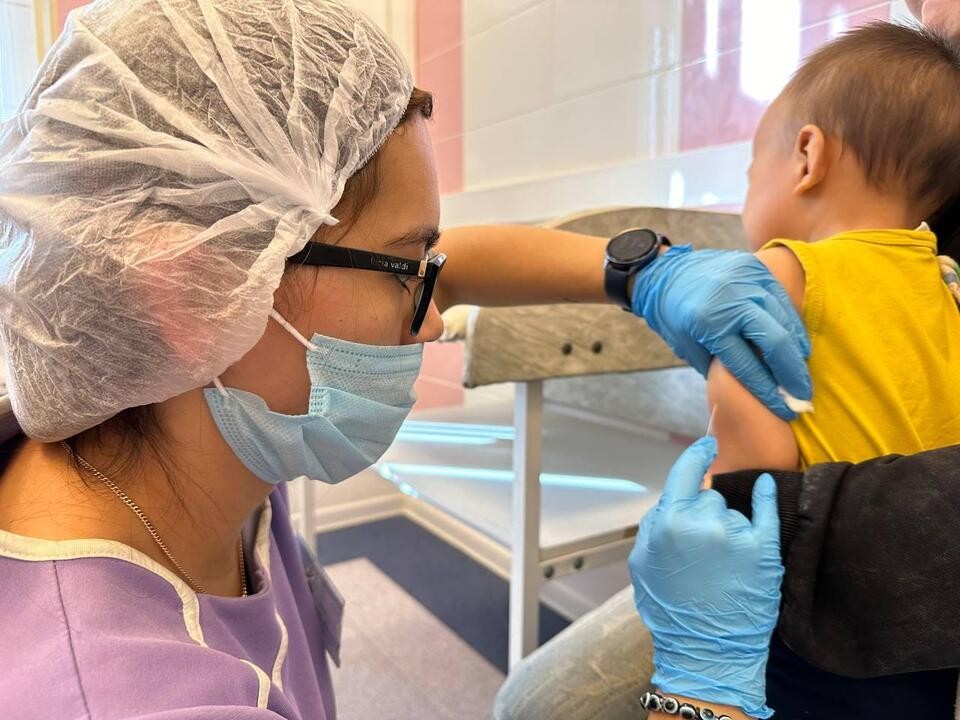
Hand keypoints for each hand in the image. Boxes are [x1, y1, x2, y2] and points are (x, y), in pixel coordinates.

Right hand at [629, 437, 782, 719]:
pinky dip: (766, 497)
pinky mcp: (763, 551)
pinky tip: (766, 486)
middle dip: (703, 512)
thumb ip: (654, 524)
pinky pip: (766, 511)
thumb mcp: (642, 562)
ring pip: (732, 511)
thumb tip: (673, 499)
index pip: (685, 472)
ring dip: (727, 526)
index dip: (696, 455)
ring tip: (721, 563)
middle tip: (700, 549)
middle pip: (707, 496)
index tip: (706, 444)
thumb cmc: (670, 610)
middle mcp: (703, 522)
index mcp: (669, 522)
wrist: (706, 651)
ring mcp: (736, 535)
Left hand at [631, 246, 810, 419]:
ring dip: (797, 351)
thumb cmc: (675, 317)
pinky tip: (797, 347)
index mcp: (709, 324)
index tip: (783, 410)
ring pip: (785, 320)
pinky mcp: (757, 269)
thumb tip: (762, 387)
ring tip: (801, 375)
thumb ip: (723, 365)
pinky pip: (783, 301)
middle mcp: (732, 300)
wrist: (666, 273)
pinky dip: (792, 326)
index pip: (747, 365)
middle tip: (802, 396)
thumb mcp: (691, 348)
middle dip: (793, 374)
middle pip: (776, 342)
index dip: (768, 391)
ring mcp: (747, 281)